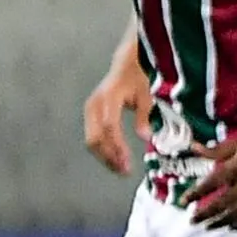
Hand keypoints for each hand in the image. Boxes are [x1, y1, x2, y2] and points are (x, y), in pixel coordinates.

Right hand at [83, 52, 153, 176]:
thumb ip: (145, 115)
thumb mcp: (146, 95)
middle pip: (96, 137)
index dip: (117, 145)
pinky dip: (103, 151)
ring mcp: (90, 110)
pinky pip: (93, 137)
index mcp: (110, 97)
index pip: (110, 126)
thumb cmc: (138, 79)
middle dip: (109, 156)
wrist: (126, 66)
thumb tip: (146, 137)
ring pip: (92, 140)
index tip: (127, 161)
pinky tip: (116, 160)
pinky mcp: (90, 116)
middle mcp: (95, 104)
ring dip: (105, 157)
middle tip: (125, 170)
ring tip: (122, 169)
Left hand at [187, 130, 236, 228]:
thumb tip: (193, 148)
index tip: (183, 202)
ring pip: (236, 214)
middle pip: (221, 203)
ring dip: (219, 222)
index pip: (212, 182)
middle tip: (192, 220)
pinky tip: (232, 227)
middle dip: (204, 214)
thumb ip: (217, 151)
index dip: (196, 193)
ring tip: (208, 226)